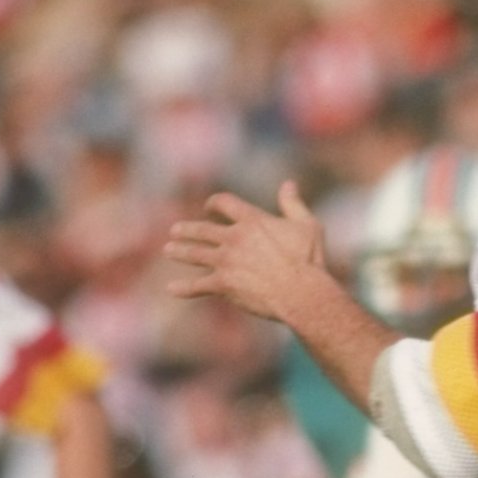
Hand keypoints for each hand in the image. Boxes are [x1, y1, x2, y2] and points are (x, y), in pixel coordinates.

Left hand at [167, 183, 328, 325]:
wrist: (302, 292)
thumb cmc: (309, 259)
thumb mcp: (307, 225)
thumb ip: (293, 204)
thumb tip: (289, 184)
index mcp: (252, 220)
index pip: (224, 203)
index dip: (213, 203)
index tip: (208, 208)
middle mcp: (234, 237)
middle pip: (202, 229)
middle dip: (187, 229)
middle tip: (175, 230)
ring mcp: (226, 261)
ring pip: (194, 253)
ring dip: (179, 251)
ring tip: (169, 249)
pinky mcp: (224, 284)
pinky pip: (198, 286)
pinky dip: (183, 288)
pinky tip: (171, 289)